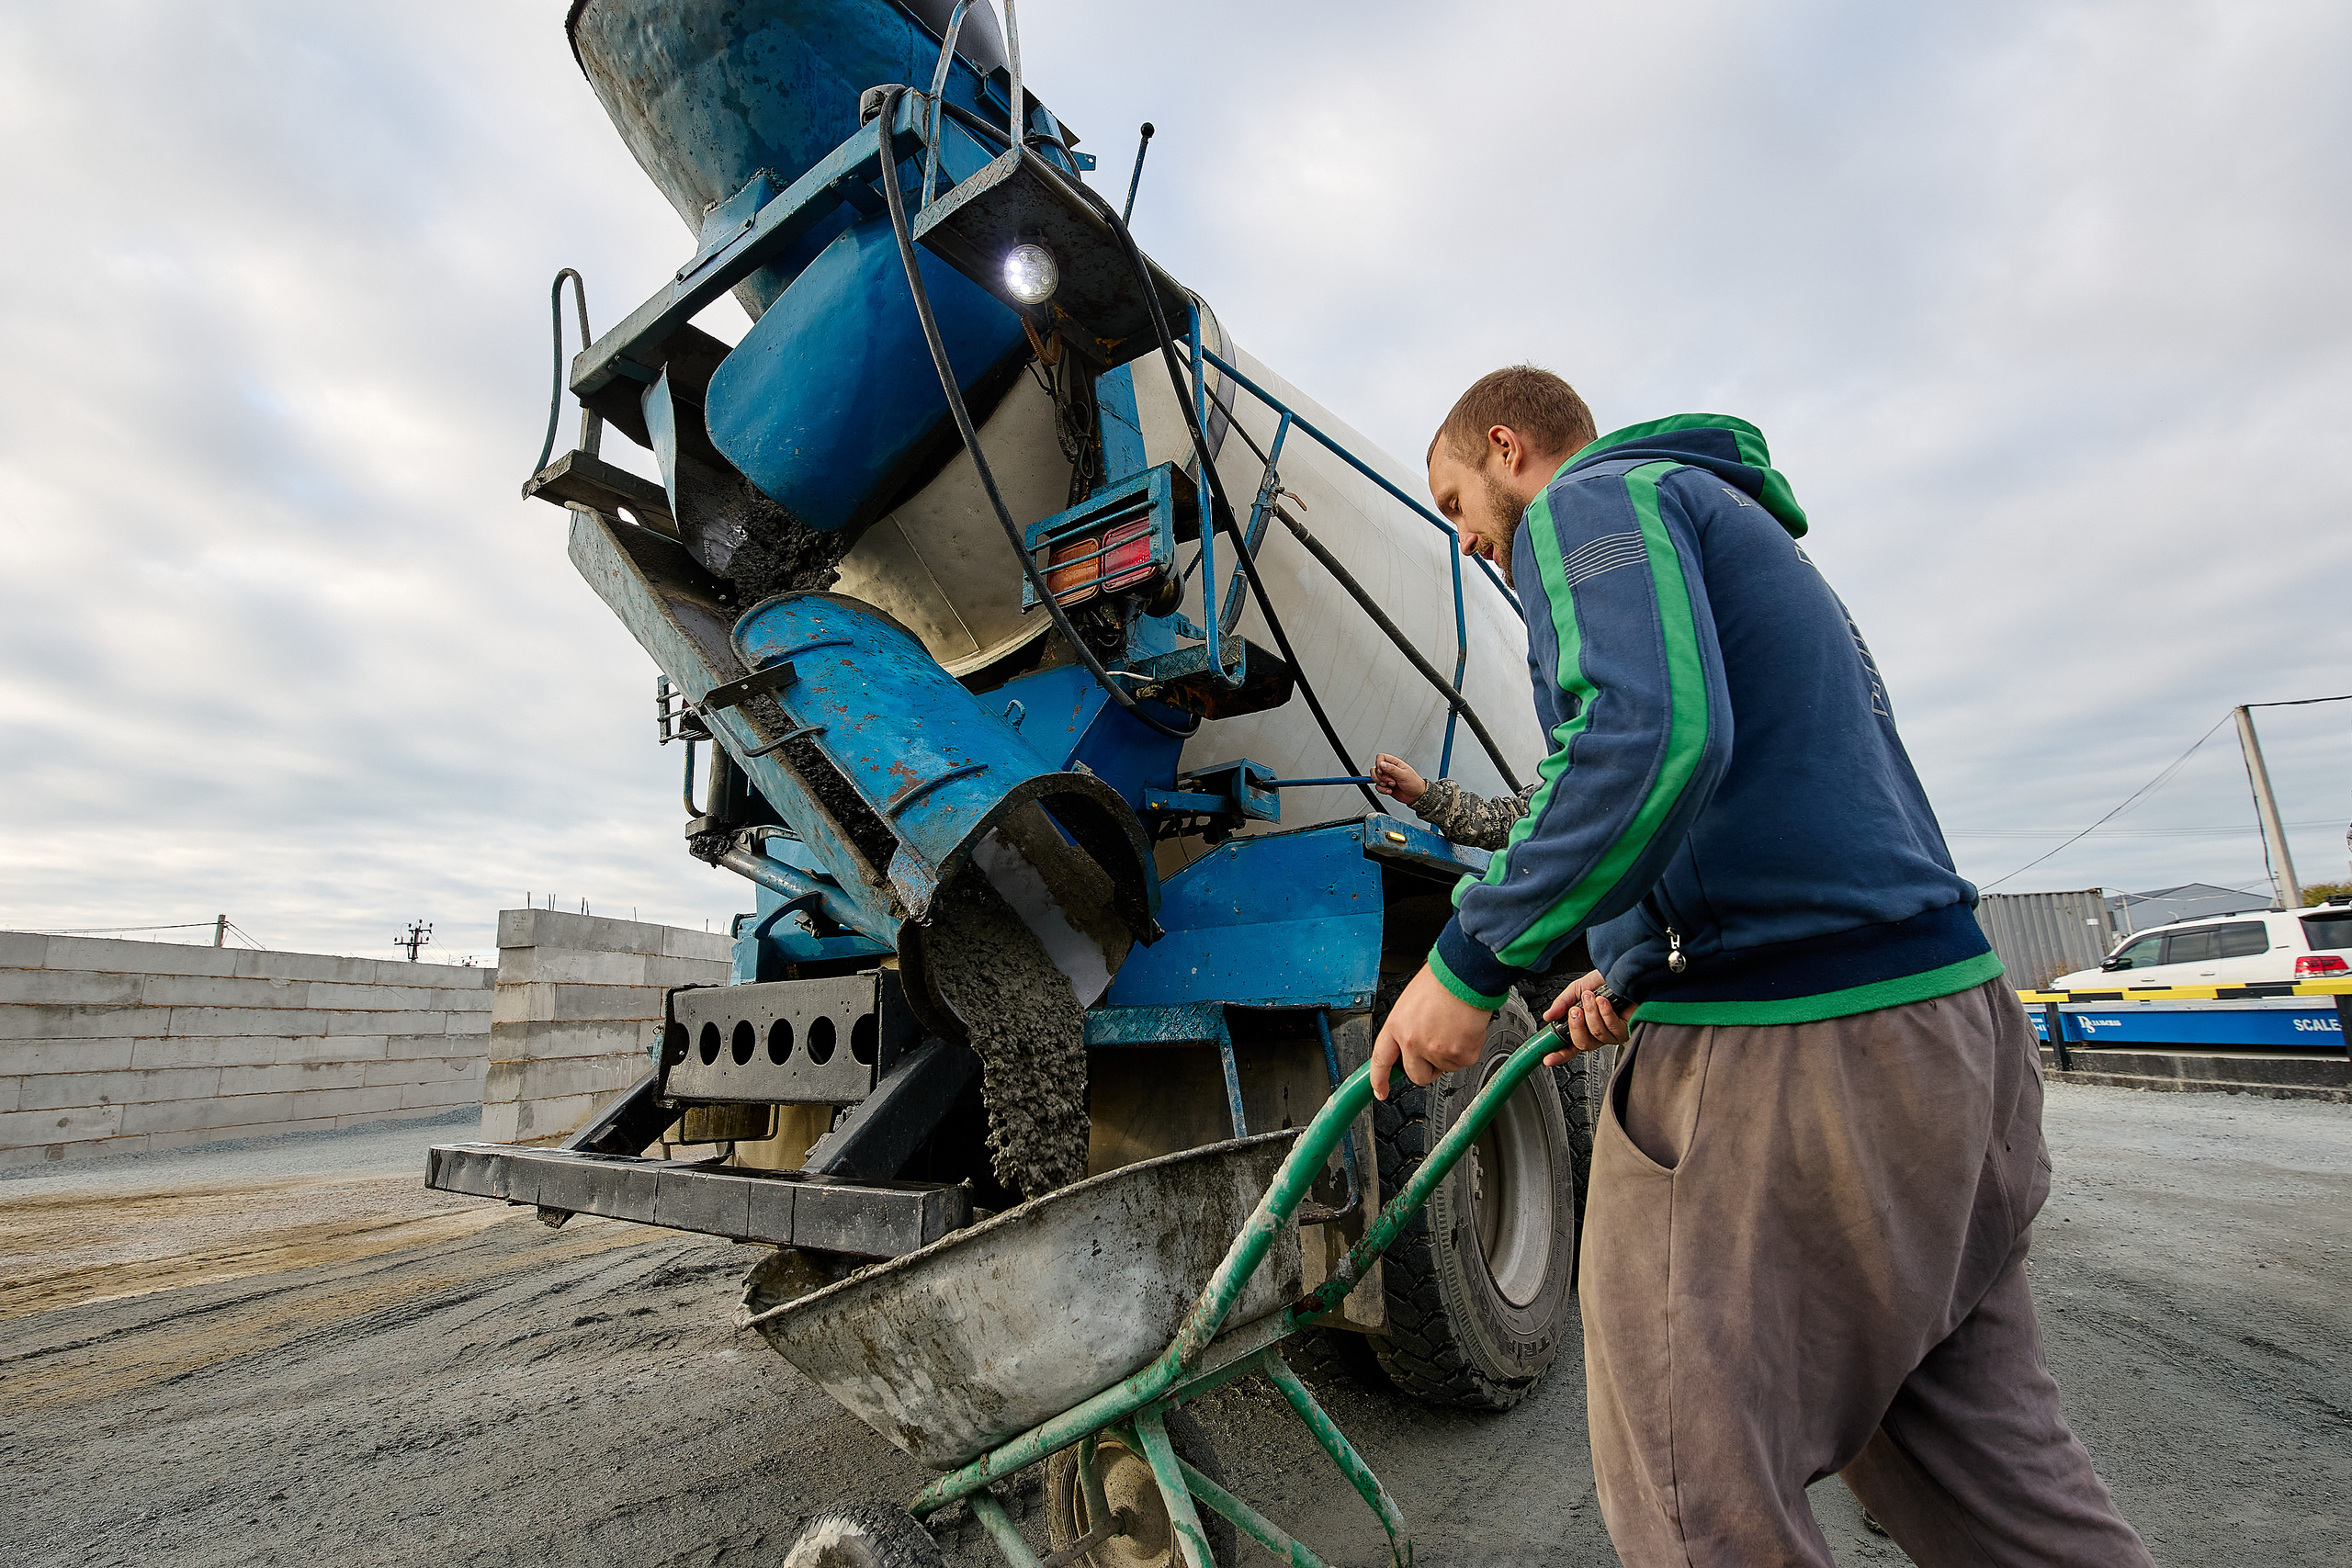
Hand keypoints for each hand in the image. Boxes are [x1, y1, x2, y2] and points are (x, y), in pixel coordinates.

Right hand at [1371, 753, 1426, 804]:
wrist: (1416, 796)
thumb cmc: (1414, 783)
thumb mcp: (1403, 775)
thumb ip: (1392, 769)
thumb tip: (1381, 764)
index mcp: (1395, 763)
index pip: (1381, 757)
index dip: (1378, 763)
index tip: (1381, 770)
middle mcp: (1389, 770)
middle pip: (1375, 769)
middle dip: (1381, 776)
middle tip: (1391, 780)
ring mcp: (1387, 778)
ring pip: (1375, 778)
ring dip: (1381, 783)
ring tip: (1391, 785)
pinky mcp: (1385, 786)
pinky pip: (1377, 787)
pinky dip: (1382, 790)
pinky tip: (1390, 790)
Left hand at [1371, 964, 1490, 1099]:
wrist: (1466, 974)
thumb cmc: (1441, 980)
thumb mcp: (1411, 1002)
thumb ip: (1408, 1026)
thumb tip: (1413, 1042)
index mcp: (1397, 1026)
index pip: (1381, 1060)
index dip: (1379, 1080)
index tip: (1380, 1091)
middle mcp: (1412, 1042)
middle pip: (1417, 1075)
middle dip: (1427, 1068)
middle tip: (1438, 1049)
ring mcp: (1436, 1051)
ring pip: (1444, 1067)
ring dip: (1450, 1053)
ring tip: (1454, 1026)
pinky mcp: (1460, 1054)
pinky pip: (1464, 1061)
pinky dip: (1468, 1049)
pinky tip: (1466, 1029)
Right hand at [1540, 970, 1631, 1064]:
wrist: (1624, 972)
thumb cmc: (1605, 981)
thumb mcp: (1577, 989)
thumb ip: (1562, 1003)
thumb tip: (1548, 1016)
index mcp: (1584, 1026)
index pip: (1570, 1046)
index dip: (1559, 1054)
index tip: (1548, 1059)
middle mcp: (1599, 1033)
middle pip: (1582, 1044)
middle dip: (1576, 1026)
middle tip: (1575, 1010)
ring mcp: (1613, 1033)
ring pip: (1597, 1033)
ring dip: (1592, 1012)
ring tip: (1591, 997)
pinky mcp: (1626, 1028)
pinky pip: (1611, 1026)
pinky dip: (1605, 1011)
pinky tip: (1603, 1000)